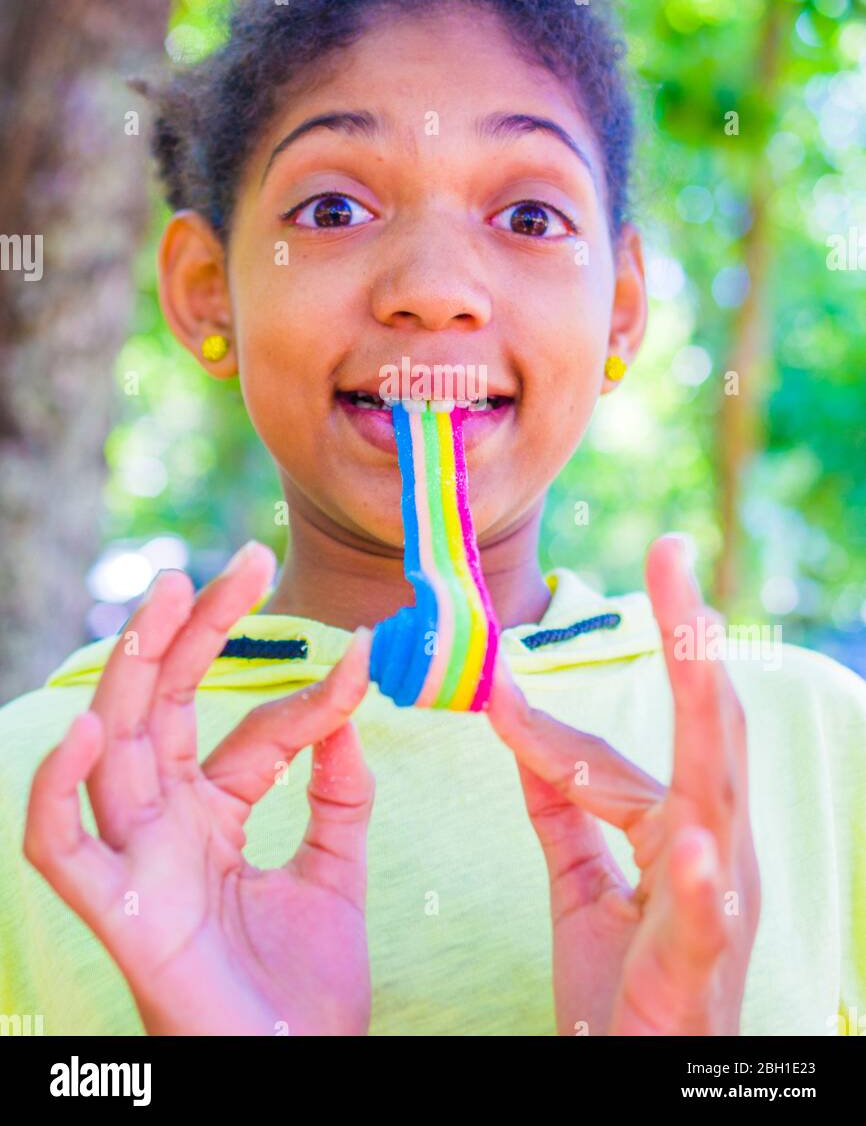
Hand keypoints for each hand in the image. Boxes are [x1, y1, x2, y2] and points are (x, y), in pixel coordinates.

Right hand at [24, 542, 374, 1036]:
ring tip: (166, 596)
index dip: (308, 694)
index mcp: (211, 816)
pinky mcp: (119, 914)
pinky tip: (89, 728)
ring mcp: (139, 864)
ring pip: (112, 750)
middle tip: (241, 562)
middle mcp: (166, 827)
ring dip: (132, 670)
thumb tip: (347, 704)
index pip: (250, 731)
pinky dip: (58, 791)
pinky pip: (61, 850)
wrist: (300, 1076)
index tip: (366, 654)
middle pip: (166, 708)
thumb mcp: (333, 874)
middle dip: (195, 631)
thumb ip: (338, 794)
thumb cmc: (304, 995)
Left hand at [486, 534, 759, 1035]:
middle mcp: (715, 850)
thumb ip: (560, 803)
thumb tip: (519, 723)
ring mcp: (718, 904)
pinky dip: (701, 875)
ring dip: (705, 711)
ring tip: (695, 636)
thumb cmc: (626, 991)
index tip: (494, 690)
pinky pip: (704, 915)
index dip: (556, 726)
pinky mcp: (700, 965)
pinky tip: (694, 841)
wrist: (641, 1084)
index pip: (622, 752)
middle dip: (691, 642)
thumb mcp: (584, 884)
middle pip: (705, 729)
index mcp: (684, 830)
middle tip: (674, 557)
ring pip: (713, 791)